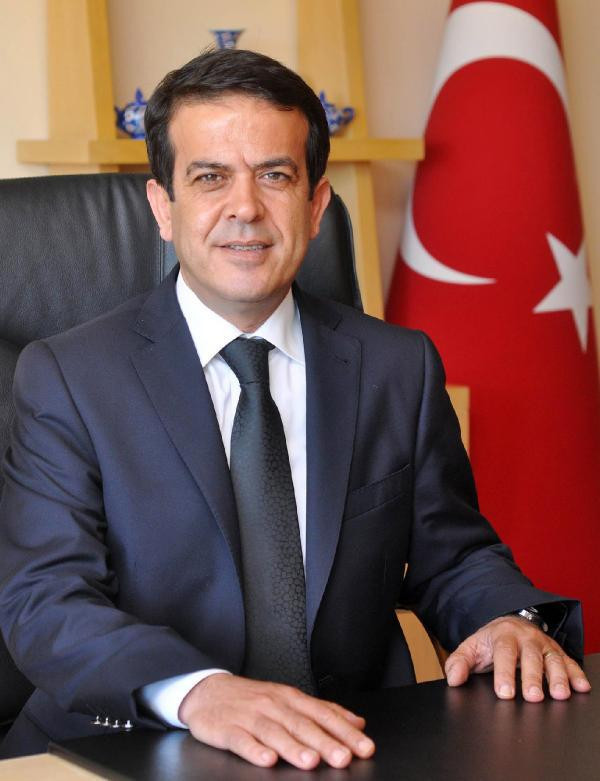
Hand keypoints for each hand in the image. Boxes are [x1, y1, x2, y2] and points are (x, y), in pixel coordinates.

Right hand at [178, 673, 374, 768]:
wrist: (208, 691)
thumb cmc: (252, 699)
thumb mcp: (289, 699)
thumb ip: (323, 711)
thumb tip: (357, 722)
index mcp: (291, 698)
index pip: (323, 714)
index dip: (344, 731)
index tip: (364, 747)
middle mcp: (274, 705)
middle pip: (302, 725)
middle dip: (325, 742)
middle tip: (343, 757)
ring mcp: (250, 716)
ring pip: (275, 732)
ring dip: (293, 747)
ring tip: (310, 761)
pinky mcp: (227, 729)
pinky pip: (242, 740)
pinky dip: (254, 750)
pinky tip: (267, 760)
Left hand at [444, 614, 590, 701]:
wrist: (509, 624)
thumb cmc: (490, 642)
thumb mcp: (471, 648)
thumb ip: (459, 662)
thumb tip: (454, 679)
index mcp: (503, 636)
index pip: (504, 653)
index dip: (504, 673)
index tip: (504, 693)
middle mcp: (526, 639)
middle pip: (531, 657)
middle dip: (533, 677)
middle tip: (533, 697)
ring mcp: (543, 645)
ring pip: (553, 659)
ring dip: (558, 677)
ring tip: (560, 695)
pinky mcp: (557, 652)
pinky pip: (569, 662)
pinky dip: (576, 674)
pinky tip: (581, 686)